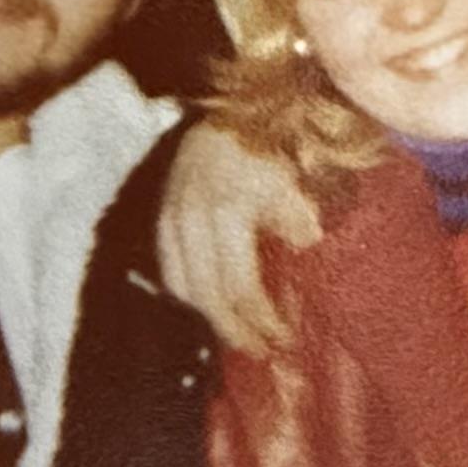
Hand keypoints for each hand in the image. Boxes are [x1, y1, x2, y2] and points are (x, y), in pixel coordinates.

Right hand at [156, 122, 321, 356]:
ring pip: (183, 286)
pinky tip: (213, 308)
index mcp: (226, 212)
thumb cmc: (266, 150)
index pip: (239, 286)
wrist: (225, 116)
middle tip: (264, 350)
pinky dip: (191, 295)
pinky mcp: (161, 219)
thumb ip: (297, 219)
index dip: (261, 320)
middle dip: (237, 329)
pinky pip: (171, 270)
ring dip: (212, 318)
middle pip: (207, 295)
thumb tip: (305, 248)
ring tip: (241, 336)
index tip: (284, 338)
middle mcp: (191, 219)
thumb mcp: (291, 182)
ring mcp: (171, 219)